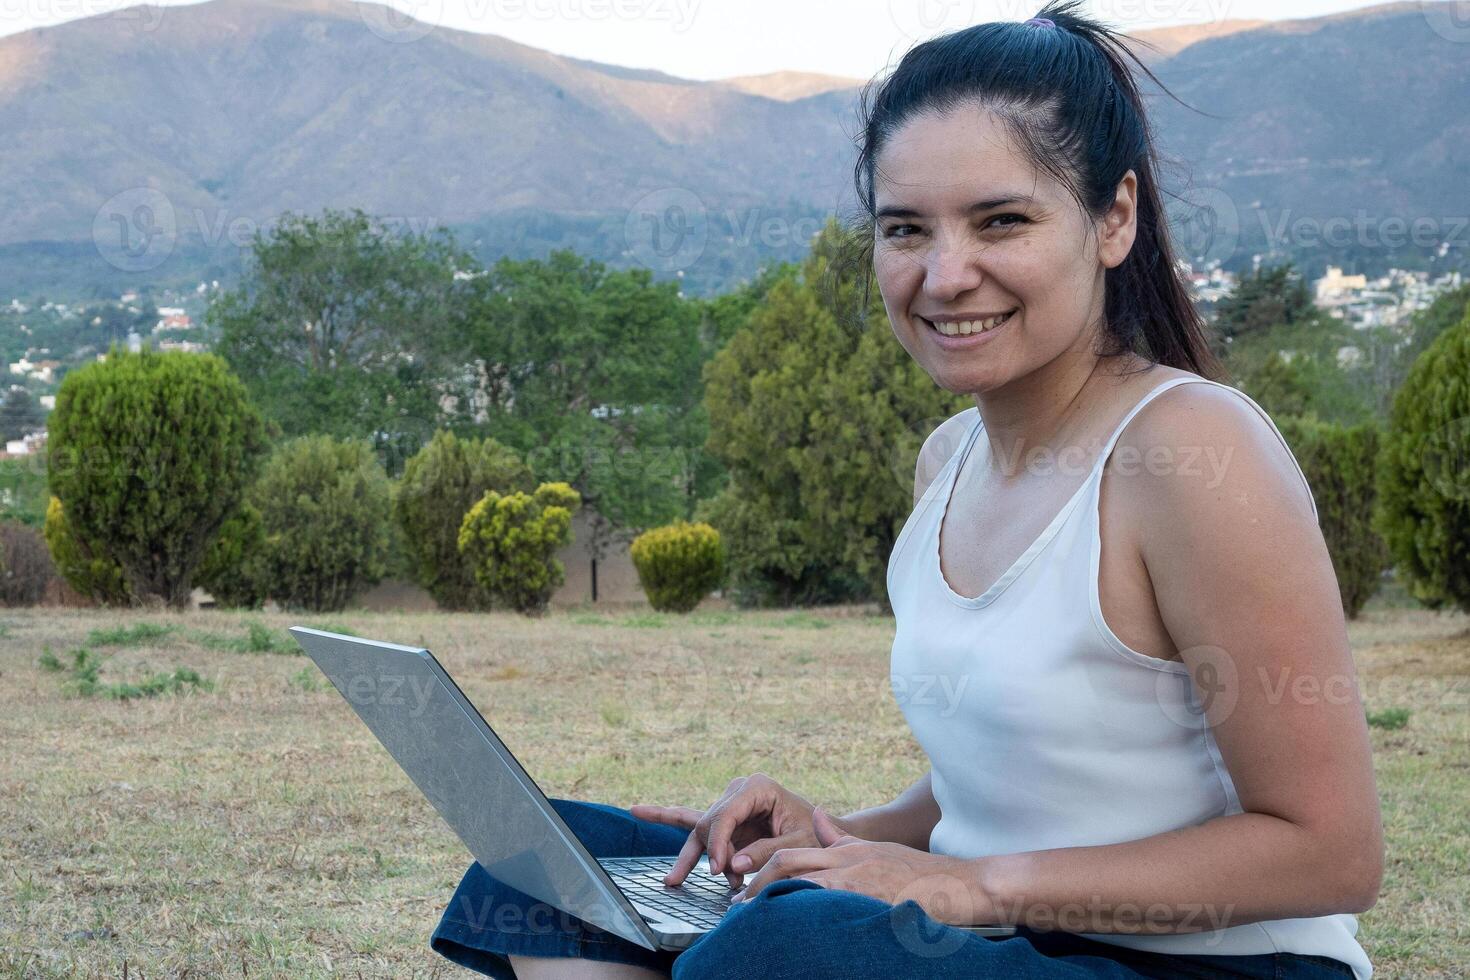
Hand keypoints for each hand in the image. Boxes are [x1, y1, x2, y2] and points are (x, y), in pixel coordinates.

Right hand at [630, 772, 851, 888]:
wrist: (823, 831)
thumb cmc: (814, 835)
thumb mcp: (798, 844)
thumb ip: (767, 852)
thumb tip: (732, 867)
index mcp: (757, 787)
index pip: (725, 816)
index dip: (718, 845)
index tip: (719, 871)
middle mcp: (739, 789)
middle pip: (708, 823)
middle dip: (711, 855)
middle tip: (718, 881)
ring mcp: (730, 800)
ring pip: (699, 828)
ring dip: (694, 858)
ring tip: (674, 880)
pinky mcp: (726, 815)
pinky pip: (692, 819)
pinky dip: (668, 818)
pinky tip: (639, 810)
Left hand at [730, 806, 994, 926]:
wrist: (959, 884)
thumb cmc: (919, 874)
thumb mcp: (874, 849)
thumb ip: (839, 837)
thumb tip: (815, 815)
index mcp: (846, 851)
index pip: (792, 854)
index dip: (762, 870)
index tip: (744, 890)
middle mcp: (847, 861)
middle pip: (788, 865)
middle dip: (758, 885)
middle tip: (736, 906)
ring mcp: (857, 879)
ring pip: (801, 885)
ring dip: (774, 901)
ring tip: (752, 920)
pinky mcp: (870, 898)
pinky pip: (827, 904)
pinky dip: (804, 913)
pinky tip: (789, 927)